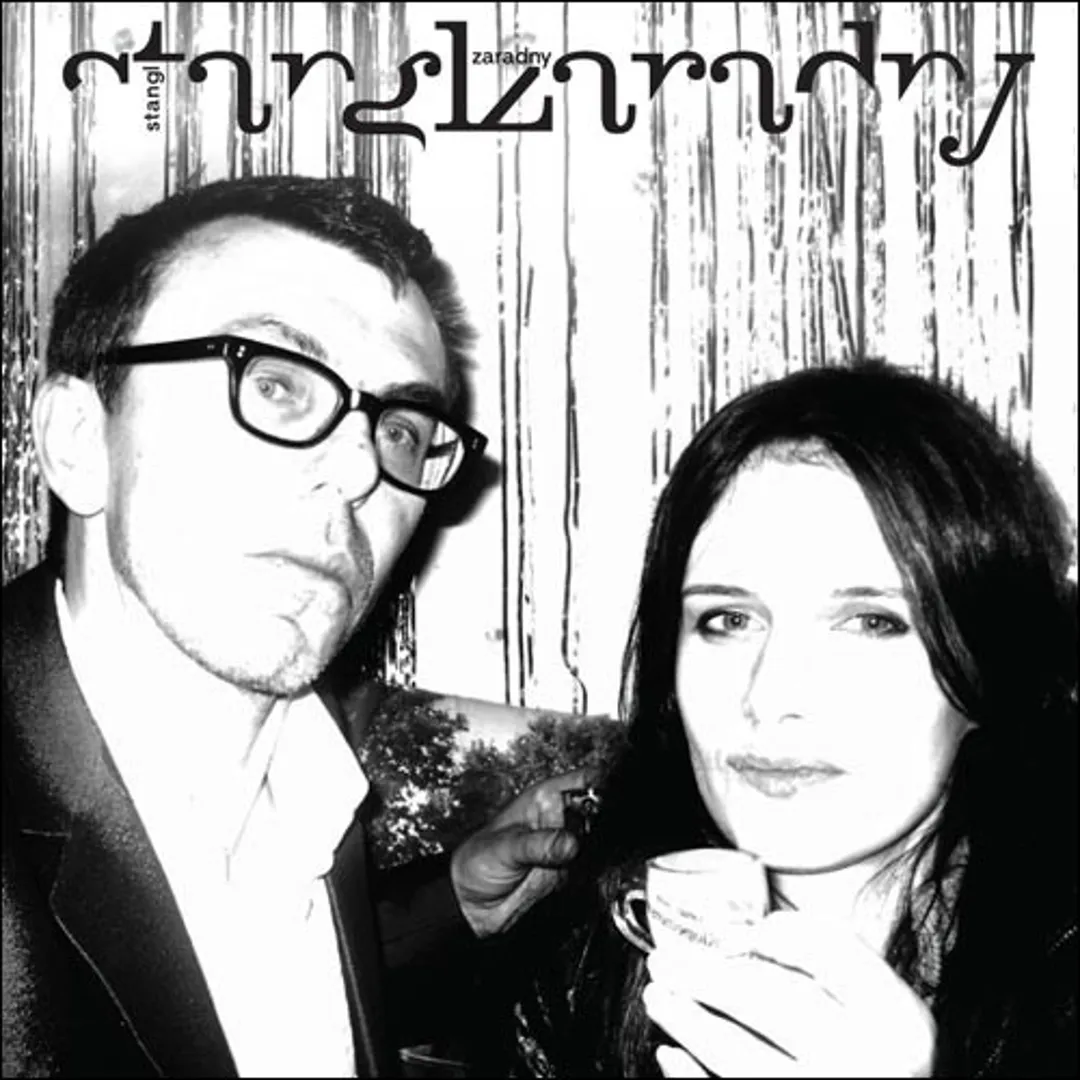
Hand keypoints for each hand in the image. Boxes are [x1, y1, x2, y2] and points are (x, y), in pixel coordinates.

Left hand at [449, 768, 592, 936]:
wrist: (470, 904)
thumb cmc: (475, 863)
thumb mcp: (504, 848)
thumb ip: (537, 844)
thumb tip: (570, 844)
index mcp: (544, 798)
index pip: (583, 780)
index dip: (601, 784)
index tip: (610, 802)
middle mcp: (558, 820)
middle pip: (598, 813)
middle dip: (601, 827)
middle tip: (578, 843)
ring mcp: (565, 846)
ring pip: (596, 845)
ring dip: (591, 855)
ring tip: (561, 865)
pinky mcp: (568, 872)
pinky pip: (588, 872)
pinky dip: (586, 876)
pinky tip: (566, 879)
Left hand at [643, 910, 935, 1077]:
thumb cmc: (879, 1061)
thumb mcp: (880, 1010)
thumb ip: (834, 964)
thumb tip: (755, 935)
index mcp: (897, 1022)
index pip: (830, 952)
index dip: (780, 932)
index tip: (739, 931)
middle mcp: (870, 1064)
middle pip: (771, 1001)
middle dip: (706, 975)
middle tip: (665, 962)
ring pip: (738, 1056)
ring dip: (686, 1020)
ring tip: (658, 996)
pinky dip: (692, 1078)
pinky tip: (672, 1054)